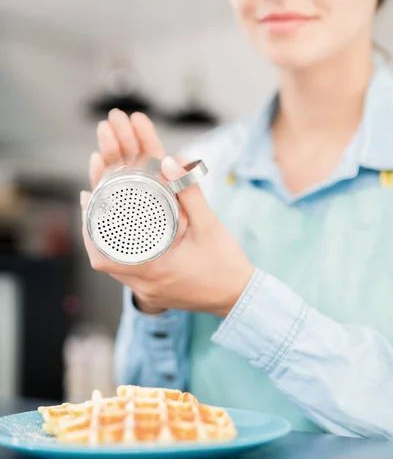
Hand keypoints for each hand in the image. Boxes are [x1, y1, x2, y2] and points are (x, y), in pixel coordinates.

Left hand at [81, 109, 254, 317]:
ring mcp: (149, 292)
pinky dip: (120, 252)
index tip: (87, 199)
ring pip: (114, 266)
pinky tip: (123, 234)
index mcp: (155, 271)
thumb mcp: (209, 225)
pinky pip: (127, 272)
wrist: (240, 296)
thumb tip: (170, 161)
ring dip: (104, 240)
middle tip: (90, 198)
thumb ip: (190, 193)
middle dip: (92, 228)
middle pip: (103, 260)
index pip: (105, 256)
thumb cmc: (226, 264)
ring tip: (102, 211)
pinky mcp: (154, 293)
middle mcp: (146, 286)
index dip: (90, 226)